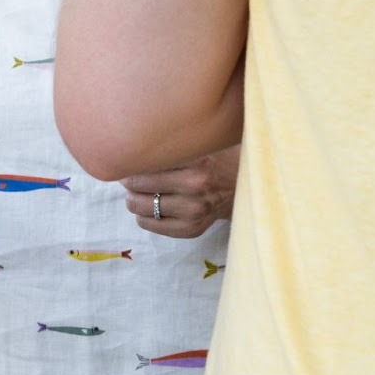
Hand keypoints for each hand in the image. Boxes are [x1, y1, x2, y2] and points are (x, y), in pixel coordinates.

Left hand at [122, 144, 239, 238]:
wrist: (246, 188)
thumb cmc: (217, 160)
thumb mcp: (198, 145)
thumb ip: (170, 146)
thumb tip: (128, 149)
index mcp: (196, 160)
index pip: (146, 162)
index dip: (131, 160)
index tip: (129, 158)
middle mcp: (195, 186)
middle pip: (137, 184)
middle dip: (129, 179)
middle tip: (130, 176)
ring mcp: (194, 211)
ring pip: (139, 207)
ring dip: (133, 198)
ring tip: (138, 192)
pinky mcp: (192, 229)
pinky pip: (149, 224)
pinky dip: (143, 215)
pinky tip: (150, 207)